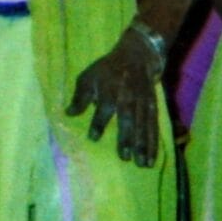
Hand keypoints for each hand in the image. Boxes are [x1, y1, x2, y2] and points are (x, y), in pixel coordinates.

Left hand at [68, 26, 162, 166]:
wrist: (137, 56)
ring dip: (144, 145)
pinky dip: (153, 143)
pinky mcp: (152, 107)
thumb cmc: (108, 69)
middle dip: (127, 137)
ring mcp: (142, 103)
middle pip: (128, 119)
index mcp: (109, 90)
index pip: (104, 107)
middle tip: (125, 157)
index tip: (93, 137)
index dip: (99, 122)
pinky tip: (151, 158)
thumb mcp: (88, 76)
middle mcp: (127, 98)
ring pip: (144, 125)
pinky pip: (153, 126)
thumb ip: (79, 96)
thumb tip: (68, 113)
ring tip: (142, 164)